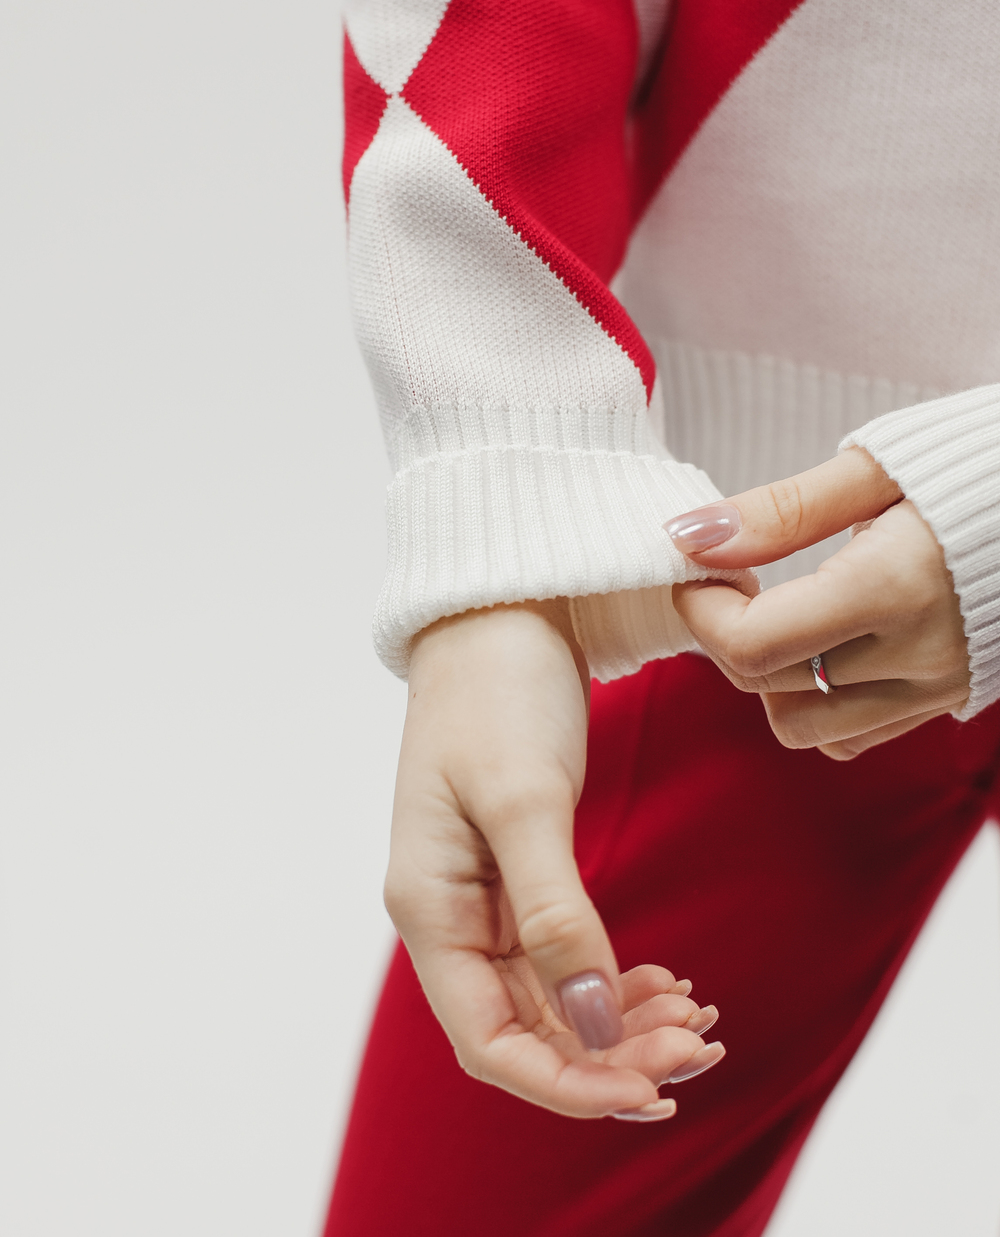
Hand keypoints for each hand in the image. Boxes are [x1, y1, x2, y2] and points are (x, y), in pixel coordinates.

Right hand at [385, 600, 724, 1120]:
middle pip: (528, 1029)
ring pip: (553, 998)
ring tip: (701, 1019)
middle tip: (704, 1046)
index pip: (489, 1042)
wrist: (499, 605)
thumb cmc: (496, 689)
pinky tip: (668, 978)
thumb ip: (554, 916)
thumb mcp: (525, 800)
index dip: (569, 1084)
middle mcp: (449, 914)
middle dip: (613, 1055)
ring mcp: (483, 893)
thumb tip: (591, 1024)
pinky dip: (616, 976)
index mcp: (430, 906)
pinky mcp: (518, 867)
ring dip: (622, 1021)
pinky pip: (565, 953)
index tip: (653, 1092)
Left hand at [668, 448, 970, 760]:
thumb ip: (782, 511)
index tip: (697, 565)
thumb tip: (691, 538)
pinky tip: (829, 639)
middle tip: (735, 574)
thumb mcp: (876, 468)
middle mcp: (918, 657)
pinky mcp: (954, 699)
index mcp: (893, 589)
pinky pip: (859, 733)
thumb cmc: (982, 462)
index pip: (755, 645)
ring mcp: (940, 689)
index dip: (703, 610)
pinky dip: (823, 699)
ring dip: (773, 679)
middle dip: (727, 636)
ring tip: (783, 609)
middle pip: (769, 691)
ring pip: (810, 729)